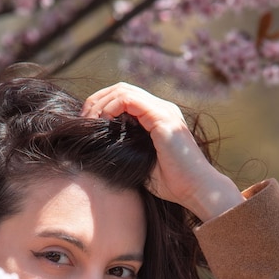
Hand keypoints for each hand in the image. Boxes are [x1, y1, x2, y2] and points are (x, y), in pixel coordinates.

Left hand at [81, 82, 243, 220]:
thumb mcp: (143, 162)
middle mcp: (163, 109)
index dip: (102, 105)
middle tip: (83, 121)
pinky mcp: (163, 118)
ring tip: (90, 121)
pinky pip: (129, 100)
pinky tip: (104, 122)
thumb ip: (128, 148)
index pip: (125, 98)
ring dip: (101, 103)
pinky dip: (111, 107)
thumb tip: (101, 147)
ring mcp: (164, 111)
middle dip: (97, 101)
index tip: (88, 125)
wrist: (196, 189)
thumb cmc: (172, 183)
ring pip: (123, 90)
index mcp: (159, 117)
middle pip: (121, 88)